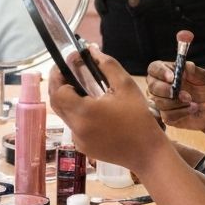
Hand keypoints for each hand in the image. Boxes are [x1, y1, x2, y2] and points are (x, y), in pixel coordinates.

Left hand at [48, 49, 167, 172]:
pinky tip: (94, 109)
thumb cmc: (139, 119)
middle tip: (70, 73)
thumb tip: (91, 49)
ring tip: (83, 88)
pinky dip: (77, 114)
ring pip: (64, 114)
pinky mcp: (83, 148)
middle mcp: (76, 128)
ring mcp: (78, 140)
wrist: (148, 154)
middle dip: (59, 86)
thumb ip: (107, 65)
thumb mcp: (126, 86)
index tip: (66, 65)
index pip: (57, 91)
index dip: (58, 76)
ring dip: (68, 100)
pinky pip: (73, 126)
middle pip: (56, 103)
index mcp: (84, 112)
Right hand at [146, 58, 204, 136]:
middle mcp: (159, 86)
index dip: (160, 72)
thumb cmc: (204, 89)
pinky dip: (182, 112)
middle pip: (152, 86)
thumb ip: (194, 71)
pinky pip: (167, 115)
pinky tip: (192, 109)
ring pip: (160, 102)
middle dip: (167, 90)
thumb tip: (187, 66)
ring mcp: (160, 102)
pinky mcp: (165, 116)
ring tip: (192, 102)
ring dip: (178, 102)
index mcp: (165, 72)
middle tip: (184, 94)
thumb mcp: (203, 77)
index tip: (172, 78)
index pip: (154, 68)